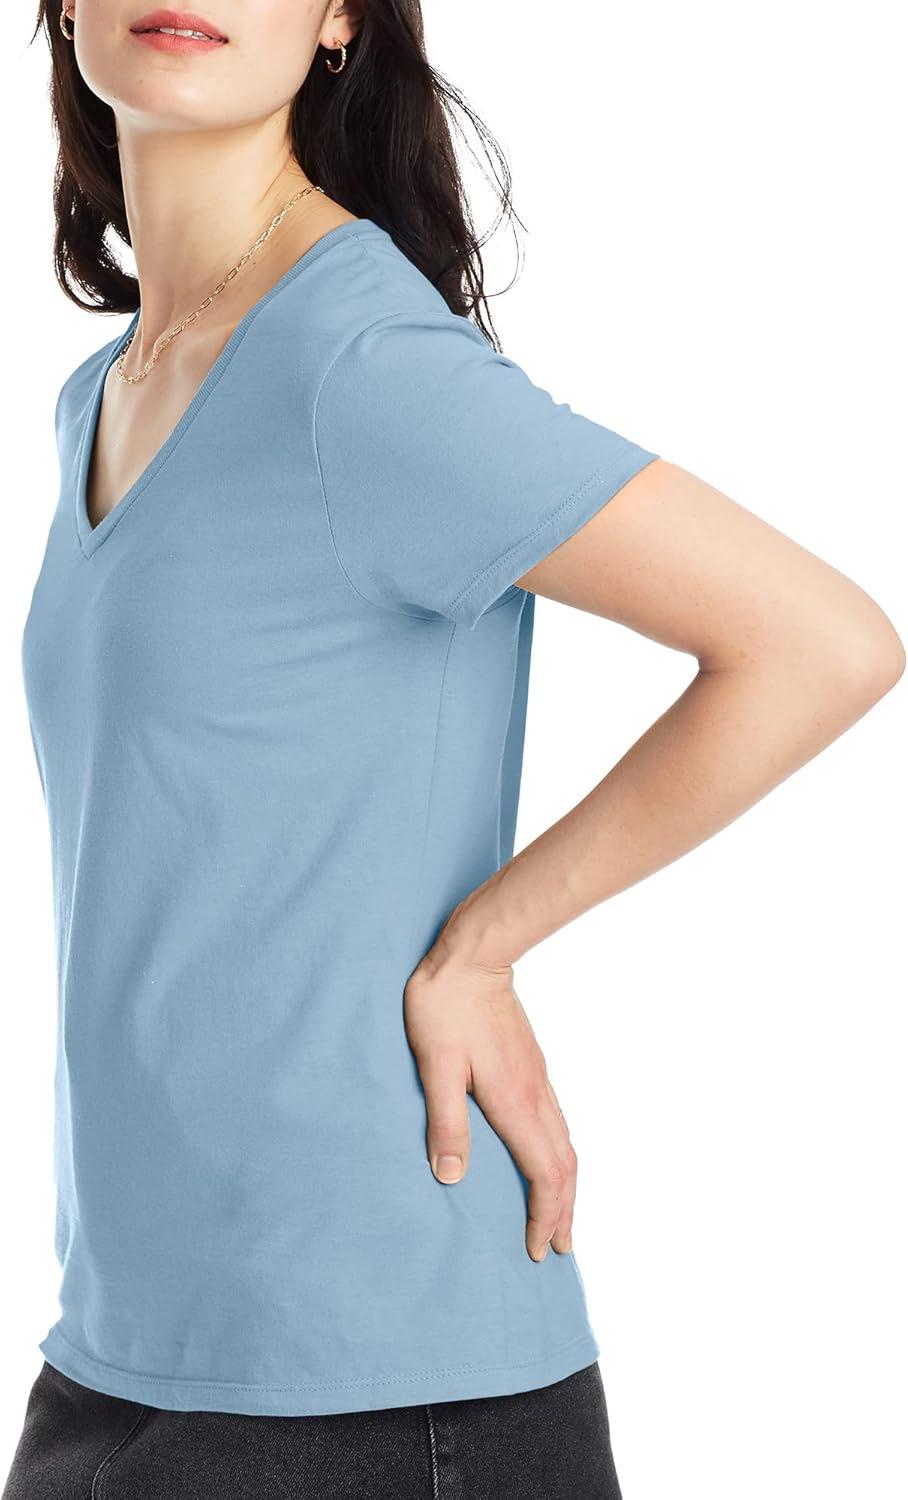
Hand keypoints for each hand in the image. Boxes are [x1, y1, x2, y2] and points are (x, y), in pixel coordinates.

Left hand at [404, 920, 576, 1261]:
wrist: (473, 956)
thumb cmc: (444, 1008)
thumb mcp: (435, 1065)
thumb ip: (445, 1121)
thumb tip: (452, 1178)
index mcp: (513, 1101)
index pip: (543, 1173)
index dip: (545, 1215)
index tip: (540, 1248)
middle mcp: (535, 1094)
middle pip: (565, 1166)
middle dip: (565, 1211)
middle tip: (560, 1248)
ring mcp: (539, 1080)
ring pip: (566, 1145)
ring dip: (567, 1187)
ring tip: (562, 1216)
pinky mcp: (534, 1067)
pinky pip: (558, 1126)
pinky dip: (561, 1158)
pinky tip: (549, 1162)